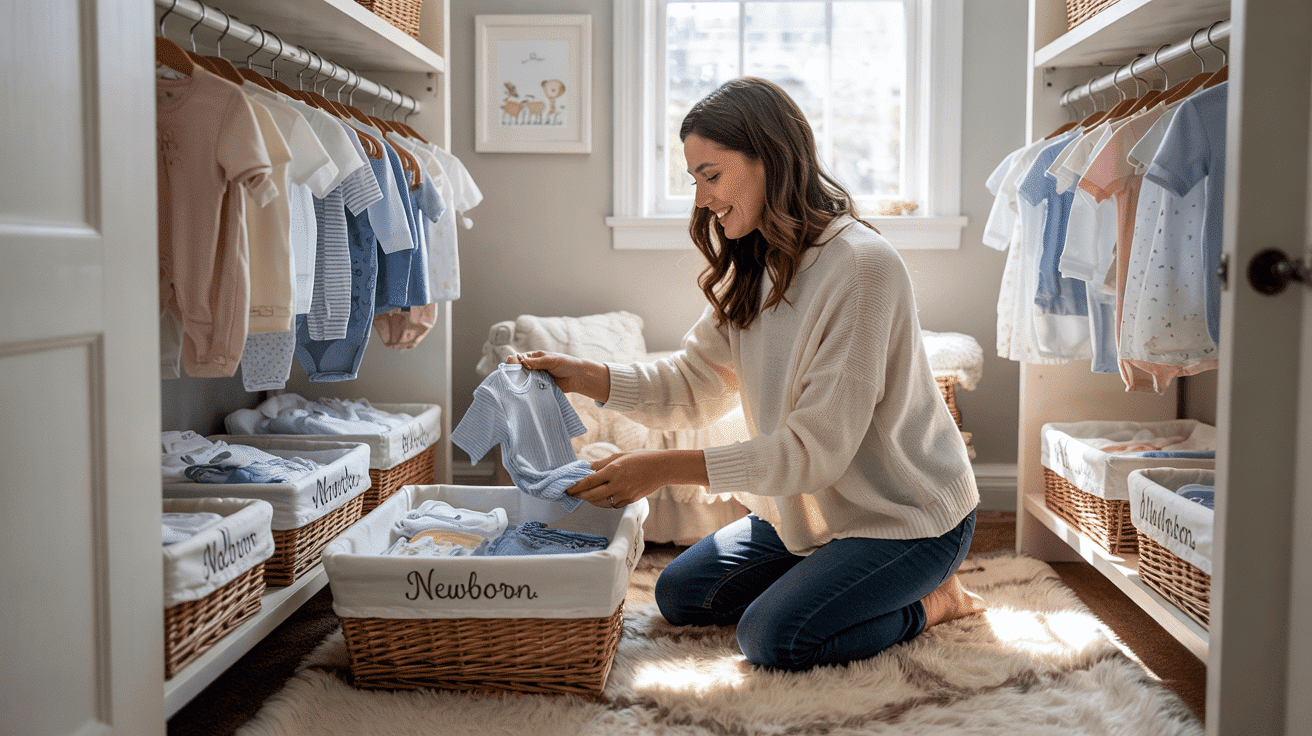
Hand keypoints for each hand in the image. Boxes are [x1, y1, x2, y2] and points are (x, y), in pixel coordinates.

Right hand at [508, 350, 608, 401]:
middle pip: (517, 371)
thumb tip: (520, 361)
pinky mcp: (539, 388)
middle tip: (516, 378)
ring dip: (521, 383)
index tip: (513, 366)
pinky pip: (530, 390)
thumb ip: (536, 362)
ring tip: (521, 386)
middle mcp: (532, 367)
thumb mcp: (550, 360)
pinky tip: (527, 392)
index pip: (518, 359)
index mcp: (533, 357)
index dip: (513, 362)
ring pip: (522, 381)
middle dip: (515, 374)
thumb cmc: (565, 364)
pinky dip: (528, 391)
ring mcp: (535, 378)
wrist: (577, 377)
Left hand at [566, 448, 708, 508]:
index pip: (589, 481)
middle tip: (572, 494)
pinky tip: (602, 496)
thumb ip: (601, 463)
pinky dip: (605, 501)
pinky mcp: (630, 500)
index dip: (576, 487)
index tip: (568, 489)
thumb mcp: (620, 456)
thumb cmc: (642, 458)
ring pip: (601, 503)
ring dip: (591, 500)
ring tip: (586, 495)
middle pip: (592, 495)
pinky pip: (613, 504)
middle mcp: (618, 484)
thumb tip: (586, 467)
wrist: (663, 468)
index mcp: (614, 470)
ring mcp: (625, 494)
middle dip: (580, 496)